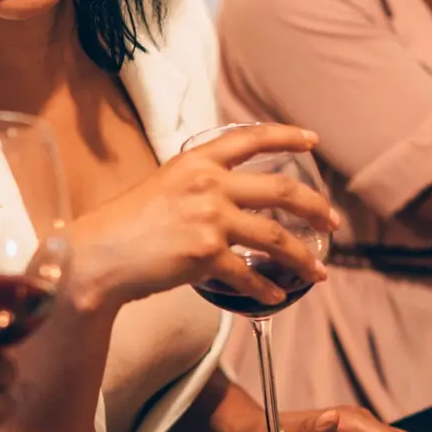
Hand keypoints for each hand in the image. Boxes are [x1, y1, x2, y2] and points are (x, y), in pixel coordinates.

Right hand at [65, 124, 336, 311]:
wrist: (99, 255)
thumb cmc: (125, 224)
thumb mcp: (163, 185)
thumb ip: (200, 183)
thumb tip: (231, 196)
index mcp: (197, 161)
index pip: (251, 138)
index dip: (288, 136)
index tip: (313, 140)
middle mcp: (208, 184)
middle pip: (280, 189)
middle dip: (315, 206)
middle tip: (332, 221)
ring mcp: (209, 219)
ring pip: (274, 236)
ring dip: (302, 256)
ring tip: (319, 271)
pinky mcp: (205, 255)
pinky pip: (248, 273)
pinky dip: (266, 287)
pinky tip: (277, 295)